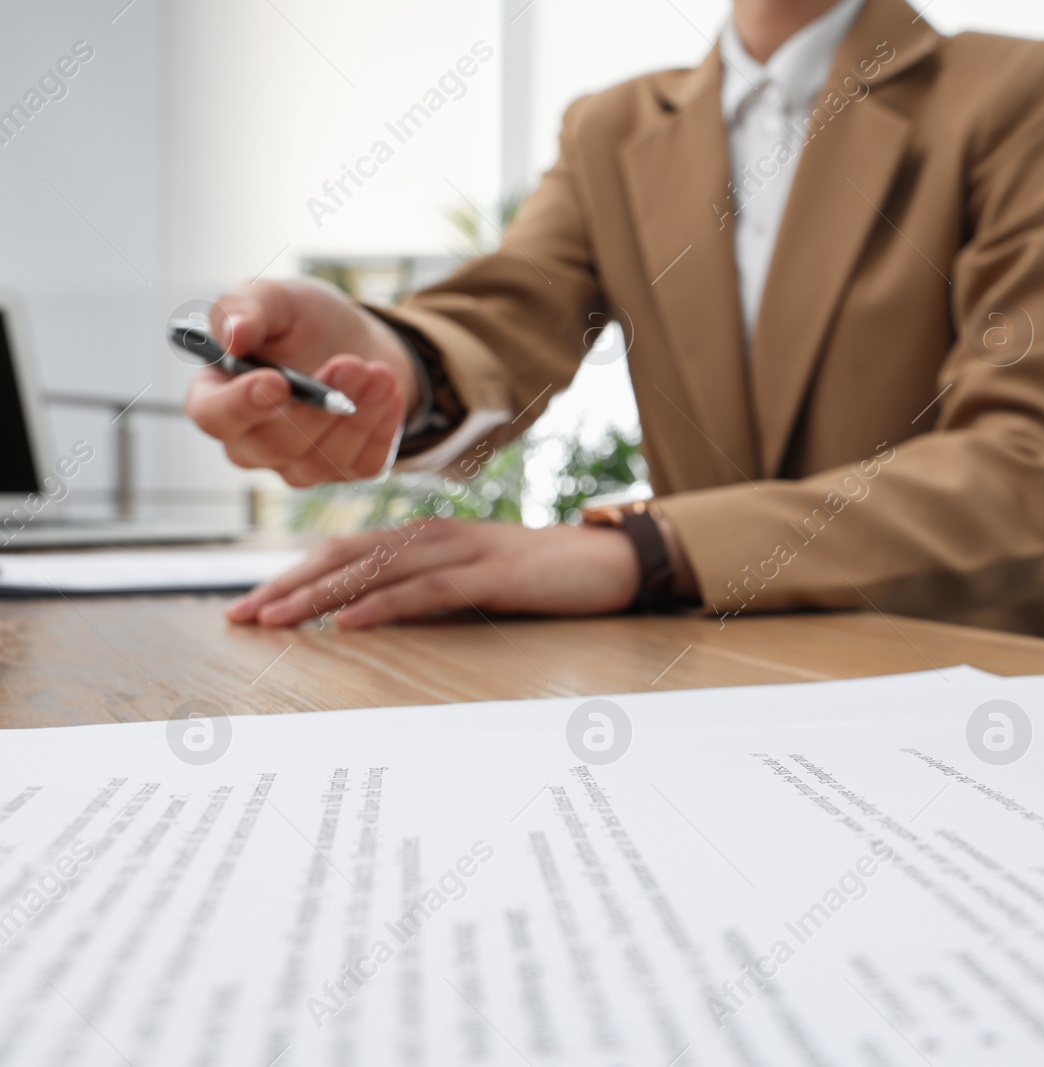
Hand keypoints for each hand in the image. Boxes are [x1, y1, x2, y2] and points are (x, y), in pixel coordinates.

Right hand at [184, 278, 417, 485]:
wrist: (358, 341)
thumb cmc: (303, 322)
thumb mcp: (274, 299)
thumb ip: (245, 310)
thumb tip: (233, 335)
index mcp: (218, 396)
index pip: (213, 416)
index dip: (241, 405)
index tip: (277, 381)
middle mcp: (250, 441)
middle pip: (274, 444)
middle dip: (318, 405)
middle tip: (351, 364)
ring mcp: (296, 464)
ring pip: (321, 458)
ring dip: (356, 413)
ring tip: (378, 371)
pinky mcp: (342, 470)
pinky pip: (360, 463)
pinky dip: (381, 426)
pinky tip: (388, 391)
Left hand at [227, 519, 640, 627]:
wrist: (607, 561)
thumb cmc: (538, 578)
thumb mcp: (469, 582)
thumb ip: (421, 592)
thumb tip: (365, 620)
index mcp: (423, 537)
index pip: (341, 553)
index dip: (291, 577)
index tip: (250, 608)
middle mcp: (433, 536)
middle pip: (343, 555)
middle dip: (288, 586)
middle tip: (242, 616)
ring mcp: (463, 550)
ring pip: (375, 570)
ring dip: (321, 596)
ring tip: (276, 620)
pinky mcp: (491, 573)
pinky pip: (427, 590)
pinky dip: (385, 604)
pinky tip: (351, 622)